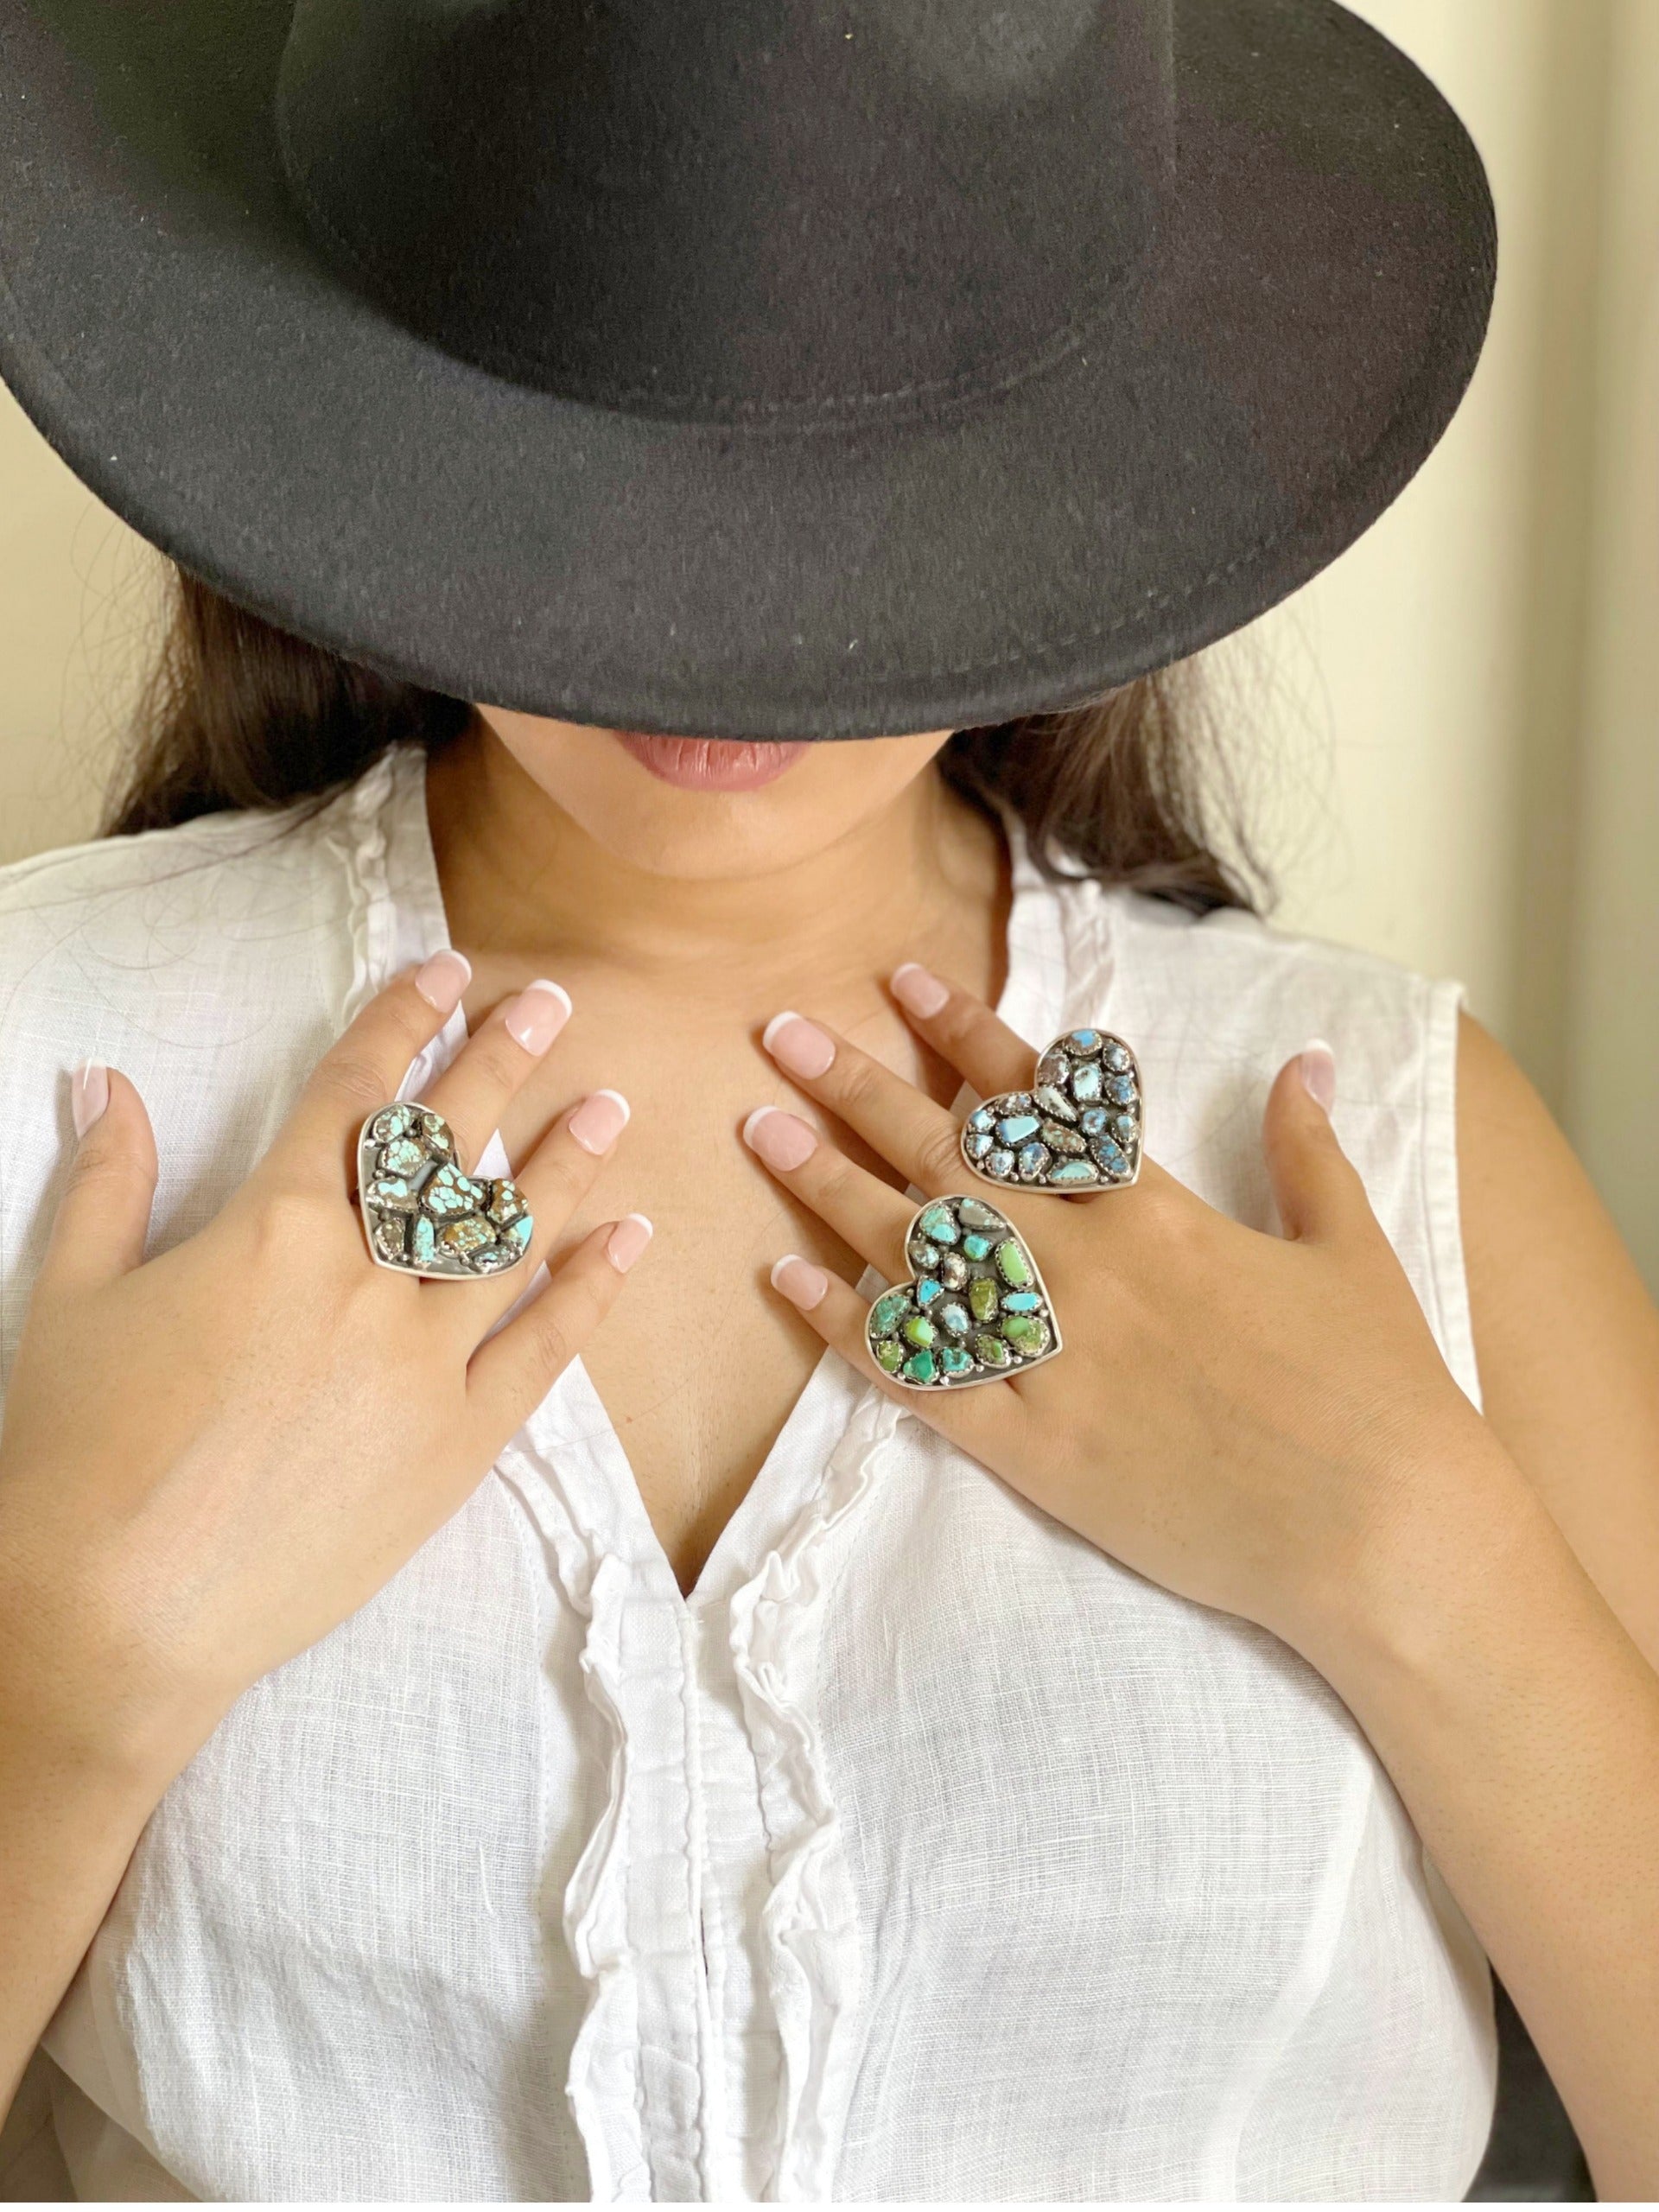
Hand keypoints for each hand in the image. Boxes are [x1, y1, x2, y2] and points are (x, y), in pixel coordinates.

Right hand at [0, 956, 649, 1785]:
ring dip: (568, 1164)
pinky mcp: (457, 1446)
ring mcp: (421, 1363)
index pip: (352, 1096)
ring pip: (512, 1236)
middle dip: (503, 1061)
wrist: (113, 1617)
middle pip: (450, 1146)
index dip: (401, 1022)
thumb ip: (105, 1180)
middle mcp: (362, 1279)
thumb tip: (105, 1080)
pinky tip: (630, 1240)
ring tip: (612, 1107)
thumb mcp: (68, 1297)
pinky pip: (543, 1351)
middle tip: (555, 1003)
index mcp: (269, 1228)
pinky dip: (592, 1290)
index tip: (447, 970)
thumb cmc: (73, 1457)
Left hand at [742, 966, 1506, 1666]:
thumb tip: (1304, 1063)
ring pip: (917, 1254)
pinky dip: (848, 1329)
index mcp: (1161, 1214)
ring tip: (759, 1129)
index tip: (901, 981)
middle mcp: (1091, 1269)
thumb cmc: (1382, 1392)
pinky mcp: (1034, 1449)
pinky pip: (920, 1378)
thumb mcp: (1354, 1251)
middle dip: (859, 1088)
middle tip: (782, 1033)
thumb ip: (1308, 1152)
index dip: (967, 1035)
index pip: (1040, 1104)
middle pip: (950, 1160)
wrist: (1381, 1533)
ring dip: (830, 1185)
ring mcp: (1055, 1358)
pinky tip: (788, 1280)